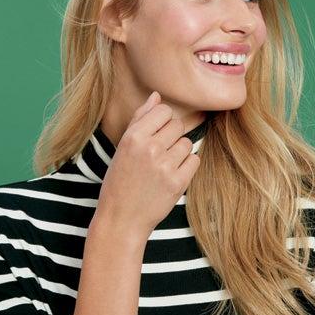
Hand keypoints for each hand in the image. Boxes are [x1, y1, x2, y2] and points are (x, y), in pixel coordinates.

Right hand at [91, 91, 200, 241]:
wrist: (121, 219)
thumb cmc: (120, 180)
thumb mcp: (123, 147)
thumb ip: (140, 119)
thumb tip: (157, 96)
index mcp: (133, 137)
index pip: (164, 110)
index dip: (163, 121)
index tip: (157, 133)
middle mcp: (149, 148)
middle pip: (178, 125)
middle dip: (171, 136)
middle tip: (159, 152)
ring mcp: (165, 166)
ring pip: (187, 143)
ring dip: (179, 152)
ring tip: (164, 165)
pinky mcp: (178, 183)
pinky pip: (195, 160)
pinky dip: (187, 166)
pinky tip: (173, 174)